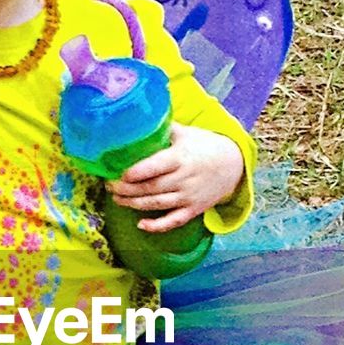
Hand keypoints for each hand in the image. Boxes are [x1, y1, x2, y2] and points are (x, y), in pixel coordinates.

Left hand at [106, 122, 244, 232]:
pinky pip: (174, 221)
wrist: (233, 165)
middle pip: (151, 188)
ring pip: (158, 204)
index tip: (120, 174)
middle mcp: (185, 178)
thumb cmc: (205, 146)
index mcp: (181, 157)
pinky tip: (141, 225)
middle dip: (127, 190)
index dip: (137, 172)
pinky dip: (157, 226)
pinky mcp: (193, 210)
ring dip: (134, 204)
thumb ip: (163, 130)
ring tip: (117, 199)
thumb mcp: (187, 133)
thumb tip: (137, 118)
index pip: (156, 166)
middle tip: (110, 186)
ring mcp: (189, 196)